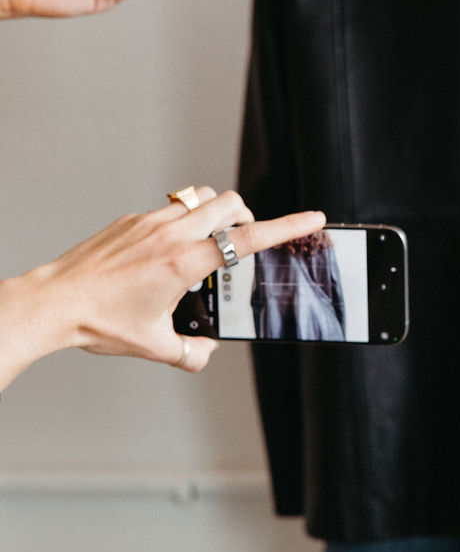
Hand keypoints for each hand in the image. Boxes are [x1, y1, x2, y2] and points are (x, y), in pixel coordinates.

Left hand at [7, 192, 325, 377]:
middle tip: (241, 242)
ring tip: (206, 244)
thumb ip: (190, 351)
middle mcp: (170, 235)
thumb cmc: (100, 322)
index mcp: (183, 264)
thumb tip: (206, 351)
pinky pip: (170, 208)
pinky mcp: (130, 219)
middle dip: (247, 217)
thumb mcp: (154, 346)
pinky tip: (165, 251)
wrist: (54, 302)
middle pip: (230, 204)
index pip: (247, 240)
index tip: (313, 219)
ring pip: (200, 199)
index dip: (287, 227)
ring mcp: (149, 222)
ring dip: (214, 215)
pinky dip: (181, 221)